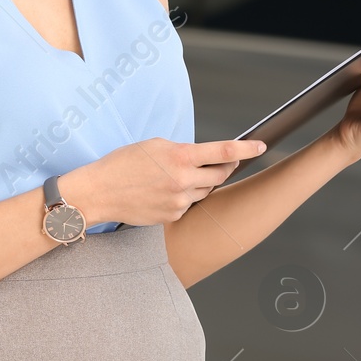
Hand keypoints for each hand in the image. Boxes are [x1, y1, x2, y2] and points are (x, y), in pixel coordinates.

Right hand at [58, 137, 266, 226]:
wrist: (99, 192)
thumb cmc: (122, 164)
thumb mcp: (154, 145)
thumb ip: (181, 150)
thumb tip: (201, 156)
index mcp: (180, 156)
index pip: (224, 152)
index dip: (247, 148)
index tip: (261, 145)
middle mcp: (184, 180)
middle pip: (220, 174)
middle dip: (224, 168)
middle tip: (220, 163)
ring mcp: (179, 201)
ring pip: (204, 190)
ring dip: (200, 182)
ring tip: (175, 177)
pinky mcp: (173, 215)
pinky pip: (188, 204)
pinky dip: (182, 197)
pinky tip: (162, 192)